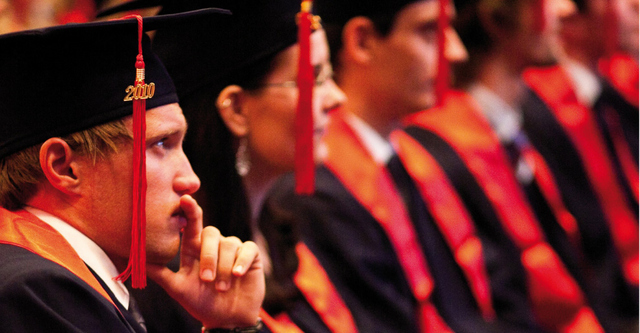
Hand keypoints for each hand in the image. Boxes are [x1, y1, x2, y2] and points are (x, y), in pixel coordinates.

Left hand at [146, 195, 264, 328]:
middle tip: (206, 279)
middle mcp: (213, 245)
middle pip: (211, 233)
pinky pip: (247, 248)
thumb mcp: (177, 289)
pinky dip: (241, 262)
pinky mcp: (251, 255)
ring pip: (229, 244)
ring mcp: (233, 248)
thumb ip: (159, 272)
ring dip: (223, 268)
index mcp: (194, 248)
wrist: (227, 320)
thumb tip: (136, 258)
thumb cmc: (201, 303)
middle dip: (208, 257)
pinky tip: (238, 275)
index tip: (184, 199)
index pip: (191, 224)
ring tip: (221, 288)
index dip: (189, 210)